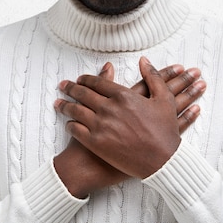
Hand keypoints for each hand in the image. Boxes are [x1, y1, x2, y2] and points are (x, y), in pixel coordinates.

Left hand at [53, 60, 204, 197]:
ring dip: (65, 105)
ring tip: (58, 103)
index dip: (86, 79)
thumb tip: (144, 61)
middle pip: (82, 93)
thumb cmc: (164, 132)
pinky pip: (76, 130)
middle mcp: (108, 108)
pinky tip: (68, 124)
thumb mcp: (164, 99)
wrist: (162, 161)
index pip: (97, 82)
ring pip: (76, 111)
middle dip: (70, 88)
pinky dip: (70, 125)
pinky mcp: (96, 143)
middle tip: (62, 86)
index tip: (80, 79)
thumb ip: (153, 77)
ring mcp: (100, 126)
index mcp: (123, 95)